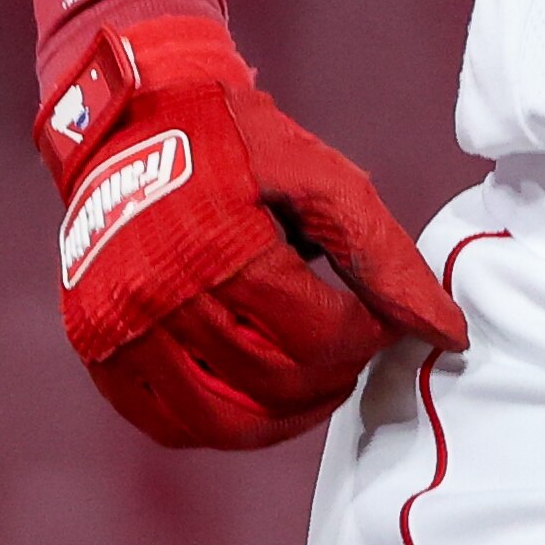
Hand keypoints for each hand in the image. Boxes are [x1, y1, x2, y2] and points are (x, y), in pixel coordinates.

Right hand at [35, 16, 468, 448]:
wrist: (134, 118)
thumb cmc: (239, 143)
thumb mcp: (322, 179)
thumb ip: (384, 257)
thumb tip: (448, 333)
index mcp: (223, 252)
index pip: (321, 339)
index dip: (368, 339)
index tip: (381, 320)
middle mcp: (161, 300)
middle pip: (276, 385)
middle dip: (335, 375)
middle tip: (353, 346)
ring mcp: (120, 332)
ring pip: (224, 422)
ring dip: (288, 414)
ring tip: (316, 379)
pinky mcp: (96, 348)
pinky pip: (166, 423)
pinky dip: (221, 425)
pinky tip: (257, 395)